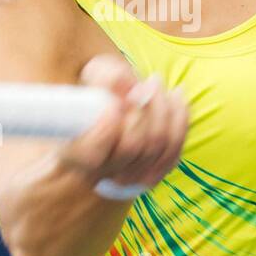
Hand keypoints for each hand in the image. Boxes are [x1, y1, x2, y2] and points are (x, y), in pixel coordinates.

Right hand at [55, 54, 188, 194]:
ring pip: (157, 146)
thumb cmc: (100, 91)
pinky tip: (176, 96)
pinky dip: (179, 120)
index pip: (93, 152)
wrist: (113, 108)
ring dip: (164, 109)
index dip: (107, 128)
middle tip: (146, 82)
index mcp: (76, 154)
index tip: (115, 103)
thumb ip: (108, 78)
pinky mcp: (154, 174)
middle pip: (133, 146)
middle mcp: (102, 173)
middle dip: (145, 109)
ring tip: (157, 83)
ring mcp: (130, 179)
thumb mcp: (96, 76)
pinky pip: (174, 150)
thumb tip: (128, 85)